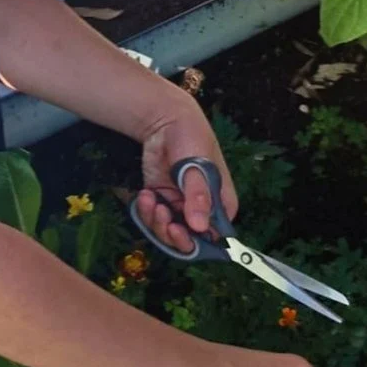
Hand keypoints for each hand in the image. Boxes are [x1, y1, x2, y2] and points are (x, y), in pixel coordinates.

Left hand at [133, 91, 236, 254]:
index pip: (217, 238)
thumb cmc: (192, 140)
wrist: (165, 122)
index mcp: (221, 205)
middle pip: (190, 240)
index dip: (201, 244)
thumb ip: (198, 197)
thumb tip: (200, 227)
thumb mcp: (197, 167)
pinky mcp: (162, 202)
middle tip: (162, 216)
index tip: (182, 234)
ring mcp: (180, 207)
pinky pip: (154, 220)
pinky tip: (145, 194)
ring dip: (156, 222)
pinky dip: (146, 213)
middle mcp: (202, 211)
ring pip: (168, 233)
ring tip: (150, 199)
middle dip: (172, 234)